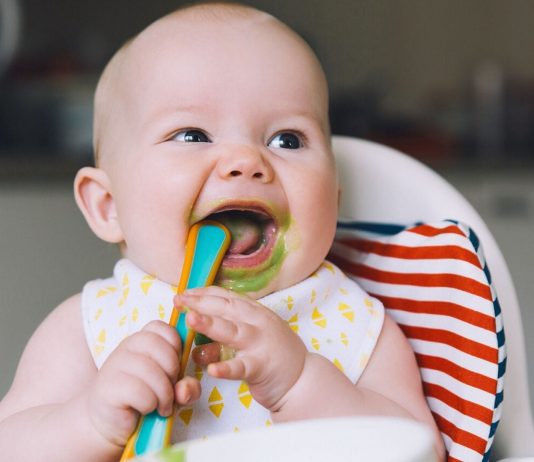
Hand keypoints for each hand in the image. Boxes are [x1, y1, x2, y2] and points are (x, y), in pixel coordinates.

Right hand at [86, 320, 200, 446]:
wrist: (111, 424)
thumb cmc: (145, 400)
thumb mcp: (174, 390)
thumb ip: (187, 387)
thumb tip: (185, 390)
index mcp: (141, 340)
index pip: (162, 328)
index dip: (176, 347)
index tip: (174, 368)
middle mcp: (125, 347)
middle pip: (161, 348)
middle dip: (173, 371)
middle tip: (170, 389)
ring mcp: (114, 366)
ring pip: (152, 371)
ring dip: (164, 394)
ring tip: (161, 406)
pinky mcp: (107, 388)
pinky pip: (140, 392)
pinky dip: (150, 404)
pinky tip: (145, 410)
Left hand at [174, 286, 306, 410]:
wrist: (302, 380)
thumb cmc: (272, 355)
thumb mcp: (252, 334)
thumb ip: (229, 327)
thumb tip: (197, 320)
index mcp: (255, 312)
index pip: (226, 297)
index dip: (204, 293)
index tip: (184, 292)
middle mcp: (258, 323)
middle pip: (226, 308)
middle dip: (200, 303)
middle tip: (178, 300)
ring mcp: (260, 344)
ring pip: (231, 331)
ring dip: (209, 324)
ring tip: (189, 319)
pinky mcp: (261, 367)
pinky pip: (241, 367)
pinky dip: (226, 368)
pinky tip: (212, 369)